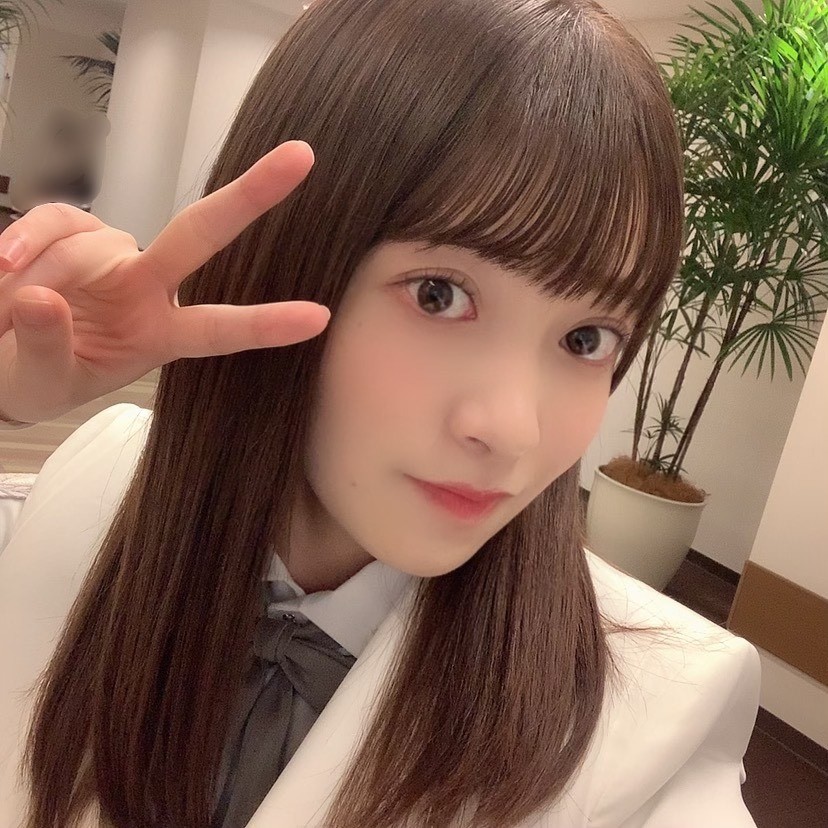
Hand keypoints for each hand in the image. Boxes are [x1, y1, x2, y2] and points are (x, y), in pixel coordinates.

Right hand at [0, 141, 329, 423]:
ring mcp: (111, 255)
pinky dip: (27, 239)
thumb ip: (46, 349)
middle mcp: (147, 288)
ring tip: (9, 314)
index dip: (266, 323)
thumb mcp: (41, 384)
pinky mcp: (70, 230)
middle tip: (303, 156)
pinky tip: (5, 266)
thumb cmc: (36, 375)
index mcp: (160, 335)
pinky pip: (56, 220)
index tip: (319, 318)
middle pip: (201, 235)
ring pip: (95, 242)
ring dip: (48, 274)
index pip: (220, 329)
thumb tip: (43, 298)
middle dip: (250, 196)